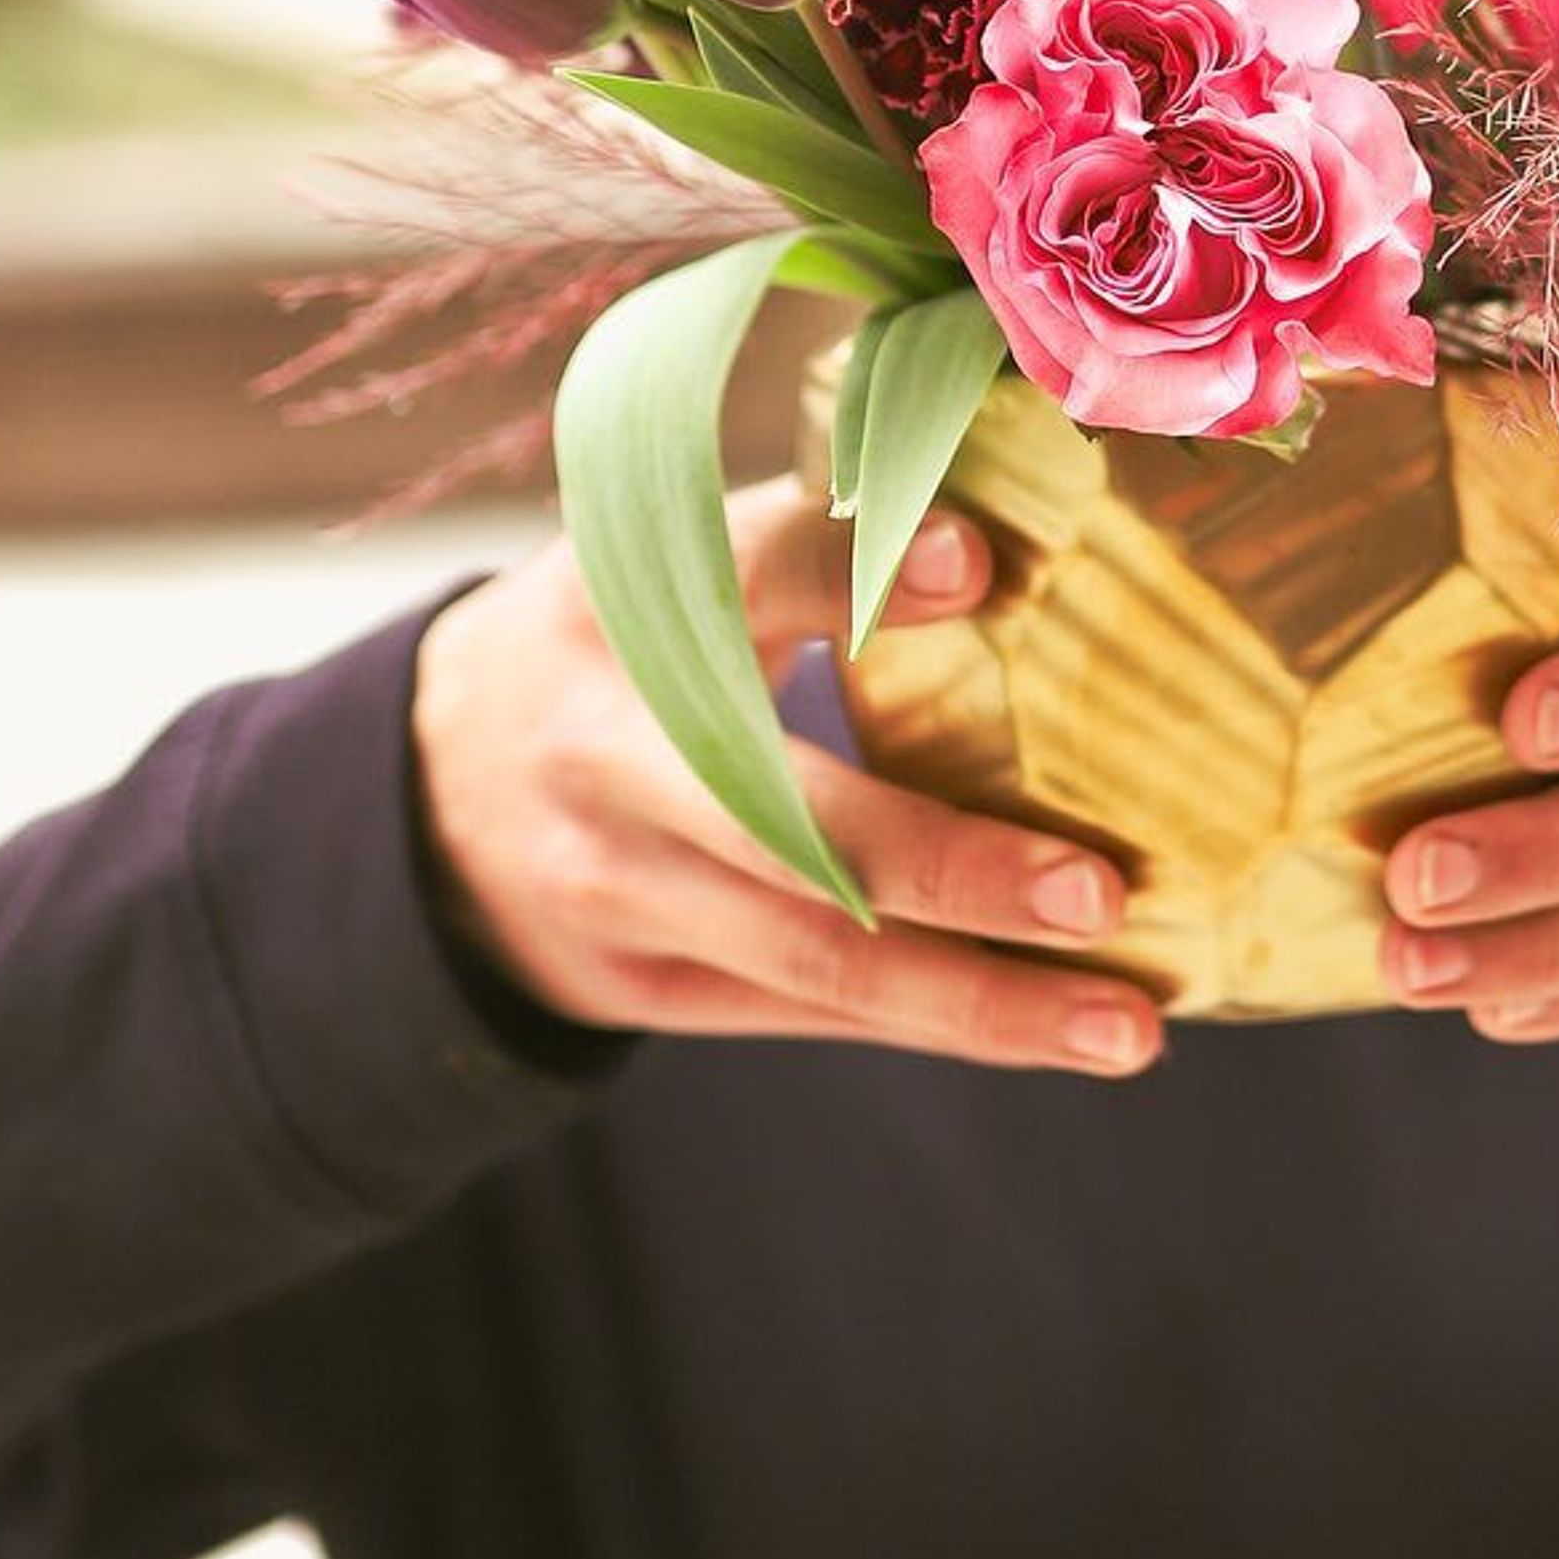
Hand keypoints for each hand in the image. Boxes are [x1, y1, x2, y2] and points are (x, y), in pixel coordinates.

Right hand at [414, 486, 1167, 1078]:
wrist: (430, 785)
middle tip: (1102, 892)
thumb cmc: (626, 640)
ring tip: (1129, 1027)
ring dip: (983, 1002)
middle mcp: (612, 745)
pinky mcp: (642, 983)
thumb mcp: (674, 555)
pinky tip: (1064, 1032)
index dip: (860, 563)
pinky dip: (944, 1022)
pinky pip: (811, 1015)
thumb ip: (823, 538)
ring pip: (814, 959)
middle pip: (783, 821)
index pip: (750, 565)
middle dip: (947, 867)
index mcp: (632, 597)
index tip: (986, 565)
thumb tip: (1035, 525)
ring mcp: (617, 883)